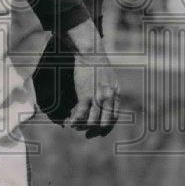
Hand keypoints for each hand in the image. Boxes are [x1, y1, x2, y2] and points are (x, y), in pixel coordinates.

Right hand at [64, 19, 119, 137]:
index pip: (114, 117)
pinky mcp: (86, 95)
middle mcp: (108, 98)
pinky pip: (80, 115)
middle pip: (104, 122)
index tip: (98, 132)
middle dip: (95, 131)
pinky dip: (74, 121)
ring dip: (82, 127)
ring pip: (92, 121)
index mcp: (115, 94)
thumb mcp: (109, 77)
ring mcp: (98, 97)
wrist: (90, 52)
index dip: (106, 127)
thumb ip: (109, 89)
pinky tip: (69, 123)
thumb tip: (106, 98)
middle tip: (86, 134)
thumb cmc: (97, 62)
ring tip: (75, 127)